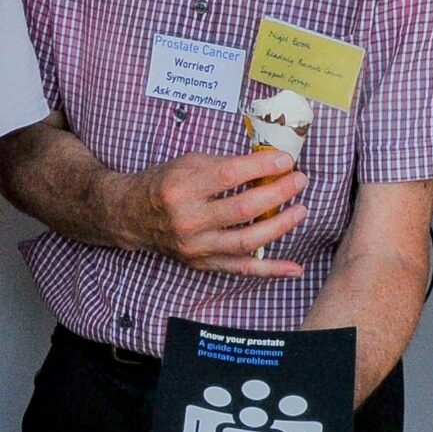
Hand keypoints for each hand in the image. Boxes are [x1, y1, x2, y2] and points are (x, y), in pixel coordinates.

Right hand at [110, 147, 308, 276]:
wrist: (132, 215)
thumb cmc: (164, 184)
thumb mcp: (188, 163)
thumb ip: (225, 165)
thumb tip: (268, 165)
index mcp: (182, 187)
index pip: (231, 175)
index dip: (263, 166)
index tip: (286, 160)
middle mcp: (188, 219)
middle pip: (244, 209)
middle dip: (279, 193)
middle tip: (299, 181)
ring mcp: (196, 246)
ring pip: (248, 240)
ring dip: (281, 225)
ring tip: (301, 210)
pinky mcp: (202, 263)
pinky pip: (242, 269)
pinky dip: (270, 270)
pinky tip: (294, 268)